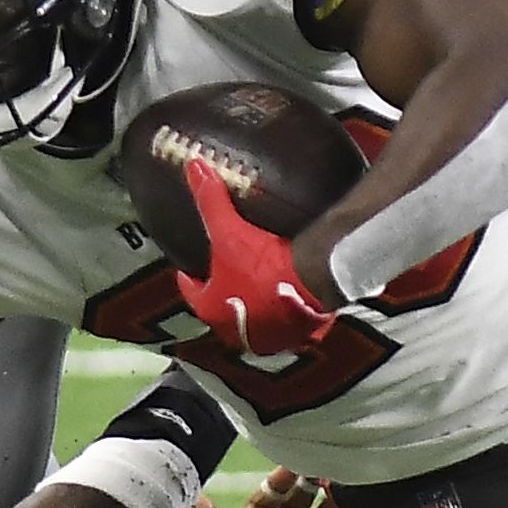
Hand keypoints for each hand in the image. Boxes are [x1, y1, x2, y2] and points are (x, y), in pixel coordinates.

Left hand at [175, 158, 336, 357]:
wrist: (316, 282)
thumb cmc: (265, 265)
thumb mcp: (230, 231)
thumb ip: (211, 202)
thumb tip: (194, 169)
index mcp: (212, 308)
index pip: (192, 292)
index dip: (191, 278)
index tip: (191, 269)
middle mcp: (235, 331)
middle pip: (223, 309)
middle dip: (224, 293)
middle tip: (226, 273)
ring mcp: (267, 338)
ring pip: (253, 321)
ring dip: (253, 306)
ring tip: (257, 284)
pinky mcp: (297, 337)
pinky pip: (284, 325)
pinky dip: (283, 312)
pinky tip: (288, 296)